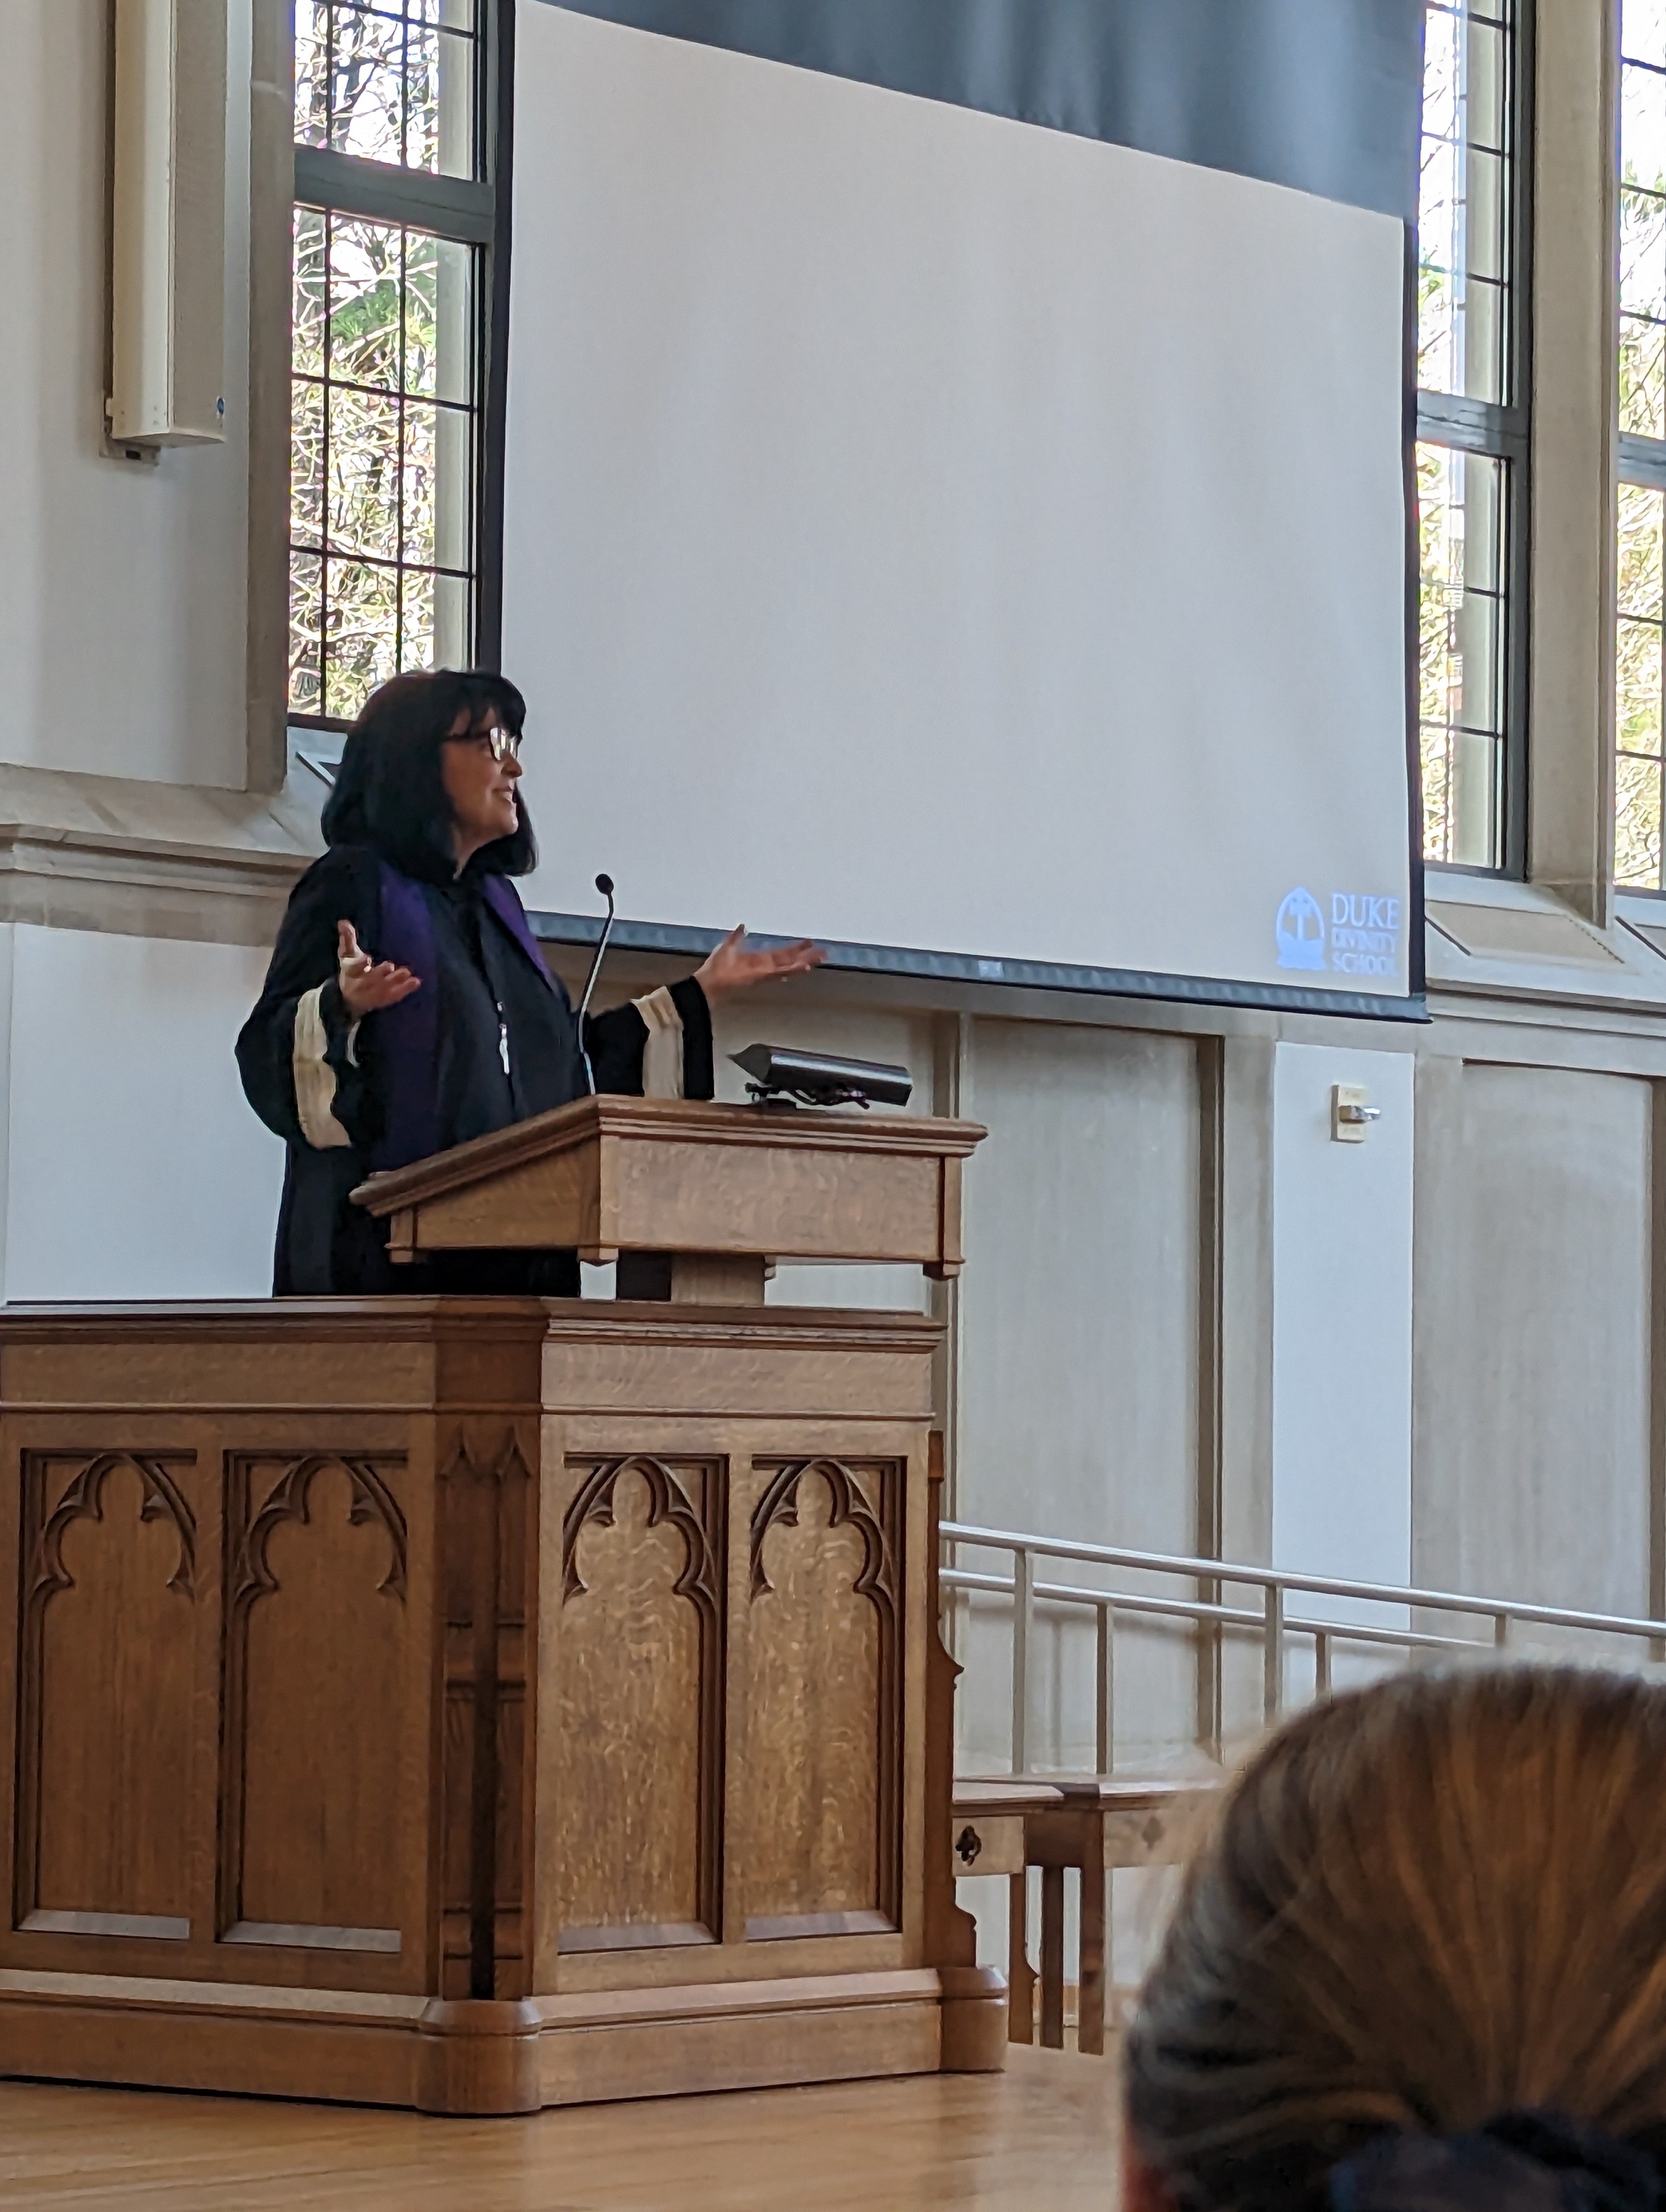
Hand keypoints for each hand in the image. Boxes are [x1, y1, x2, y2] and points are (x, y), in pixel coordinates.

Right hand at [336, 919, 421, 1019]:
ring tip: (408, 974)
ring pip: (384, 989)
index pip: (354, 967)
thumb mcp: (347, 954)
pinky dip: (405, 990)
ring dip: (396, 982)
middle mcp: (361, 984)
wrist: (349, 998)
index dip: (360, 964)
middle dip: (380, 974)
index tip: (366, 959)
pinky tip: (415, 982)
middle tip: (390, 965)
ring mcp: (373, 994)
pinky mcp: (383, 1000)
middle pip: (371, 980)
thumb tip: (343, 922)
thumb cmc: (351, 970)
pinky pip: (394, 996)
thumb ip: (347, 939)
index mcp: (351, 971)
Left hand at [694, 926, 825, 1005]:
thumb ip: (736, 937)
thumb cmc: (715, 968)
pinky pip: (780, 972)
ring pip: (789, 967)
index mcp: (758, 960)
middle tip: (824, 953)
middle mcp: (764, 967)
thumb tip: (741, 925)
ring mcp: (764, 973)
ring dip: (805, 963)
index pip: (781, 953)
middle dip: (807, 956)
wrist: (708, 983)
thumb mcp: (727, 946)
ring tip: (819, 959)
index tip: (808, 942)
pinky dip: (793, 970)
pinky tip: (804, 967)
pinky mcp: (761, 977)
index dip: (795, 948)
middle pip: (790, 960)